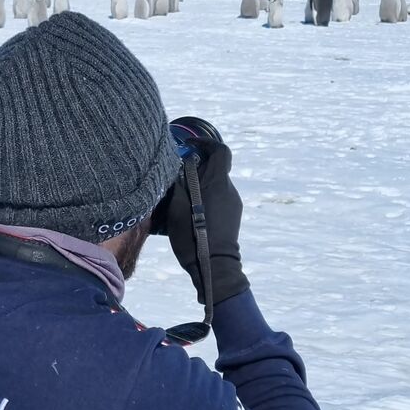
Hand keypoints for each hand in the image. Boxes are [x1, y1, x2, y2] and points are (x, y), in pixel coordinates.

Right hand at [165, 139, 249, 304]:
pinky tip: (191, 211)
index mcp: (218, 183)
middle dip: (197, 166)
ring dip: (200, 183)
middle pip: (216, 167)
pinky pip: (219, 197)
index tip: (190, 145)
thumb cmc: (193, 235)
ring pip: (216, 184)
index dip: (206, 143)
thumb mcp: (176, 206)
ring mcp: (233, 204)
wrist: (214, 266)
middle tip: (176, 174)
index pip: (220, 151)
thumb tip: (178, 165)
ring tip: (181, 196)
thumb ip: (178, 182)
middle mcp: (229, 190)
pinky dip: (206, 196)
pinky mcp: (233, 216)